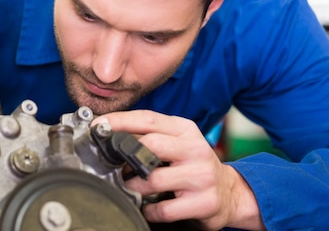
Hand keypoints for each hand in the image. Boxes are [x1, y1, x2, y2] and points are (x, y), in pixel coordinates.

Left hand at [93, 110, 264, 230]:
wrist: (229, 193)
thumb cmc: (193, 165)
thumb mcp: (177, 142)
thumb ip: (150, 135)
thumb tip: (110, 133)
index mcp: (186, 129)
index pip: (148, 119)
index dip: (120, 121)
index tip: (98, 125)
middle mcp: (195, 149)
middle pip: (150, 145)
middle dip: (125, 155)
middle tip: (113, 164)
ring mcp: (201, 176)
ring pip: (152, 179)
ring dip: (133, 186)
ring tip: (130, 186)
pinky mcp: (204, 202)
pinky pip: (163, 209)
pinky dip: (148, 209)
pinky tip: (148, 206)